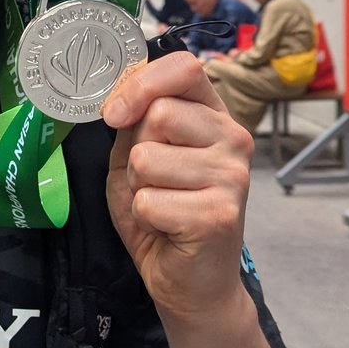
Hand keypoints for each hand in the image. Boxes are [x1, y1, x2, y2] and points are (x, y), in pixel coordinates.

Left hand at [102, 52, 253, 323]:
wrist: (190, 280)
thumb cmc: (163, 212)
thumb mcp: (137, 156)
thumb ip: (133, 121)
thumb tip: (118, 96)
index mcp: (214, 115)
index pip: (185, 67)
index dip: (140, 84)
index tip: (115, 113)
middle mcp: (233, 139)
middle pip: (159, 114)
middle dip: (135, 151)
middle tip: (153, 181)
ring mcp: (231, 176)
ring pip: (147, 159)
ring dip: (139, 187)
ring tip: (162, 204)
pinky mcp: (219, 214)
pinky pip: (148, 200)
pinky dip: (145, 217)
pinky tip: (169, 227)